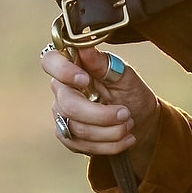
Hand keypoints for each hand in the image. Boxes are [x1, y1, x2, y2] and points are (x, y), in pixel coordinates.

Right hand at [40, 43, 160, 178]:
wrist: (141, 122)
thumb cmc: (131, 93)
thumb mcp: (125, 76)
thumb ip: (103, 64)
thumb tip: (85, 47)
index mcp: (73, 67)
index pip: (50, 61)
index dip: (63, 71)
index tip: (85, 79)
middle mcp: (62, 90)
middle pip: (68, 105)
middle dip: (101, 115)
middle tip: (126, 114)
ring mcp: (62, 115)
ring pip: (77, 129)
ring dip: (110, 131)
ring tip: (129, 124)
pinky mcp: (68, 137)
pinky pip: (82, 146)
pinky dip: (110, 145)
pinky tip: (127, 138)